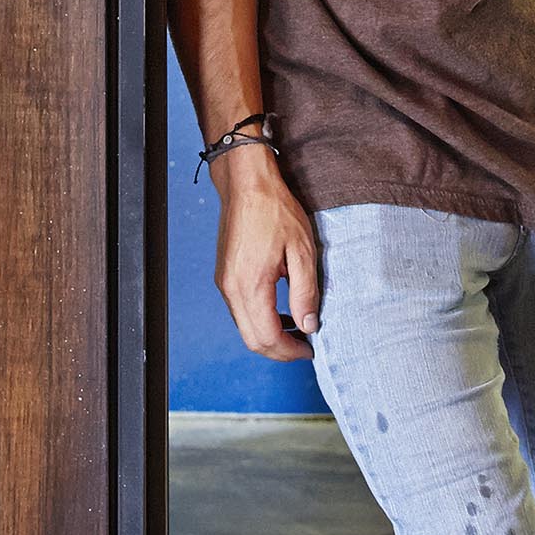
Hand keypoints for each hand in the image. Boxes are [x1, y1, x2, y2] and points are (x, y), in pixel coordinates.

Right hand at [214, 154, 319, 360]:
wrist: (247, 184)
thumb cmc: (275, 210)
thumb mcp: (302, 250)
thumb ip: (305, 292)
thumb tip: (309, 325)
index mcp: (250, 284)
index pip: (268, 337)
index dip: (290, 351)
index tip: (310, 349)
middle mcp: (231, 288)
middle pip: (252, 340)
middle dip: (279, 350)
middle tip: (304, 346)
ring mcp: (224, 283)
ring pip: (244, 327)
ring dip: (269, 336)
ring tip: (296, 329)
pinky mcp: (224, 276)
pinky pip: (240, 311)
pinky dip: (259, 320)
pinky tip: (279, 310)